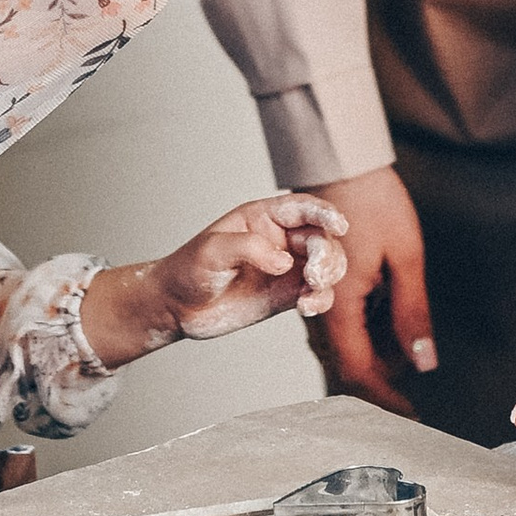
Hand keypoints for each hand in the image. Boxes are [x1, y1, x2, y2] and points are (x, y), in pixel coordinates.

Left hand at [158, 194, 348, 341]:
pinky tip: (306, 307)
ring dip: (329, 276)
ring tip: (311, 290)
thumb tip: (285, 263)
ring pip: (328, 265)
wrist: (178, 306)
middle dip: (326, 254)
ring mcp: (287, 267)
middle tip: (314, 274)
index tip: (338, 225)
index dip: (324, 213)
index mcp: (263, 217)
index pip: (303, 208)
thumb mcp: (212, 251)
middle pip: (322, 238)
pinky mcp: (288, 294)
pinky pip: (318, 294)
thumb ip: (249, 248)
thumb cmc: (190, 269)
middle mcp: (281, 239)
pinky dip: (321, 300)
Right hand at [301, 162, 435, 415]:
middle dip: (385, 375)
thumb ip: (412, 314)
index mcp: (337, 304)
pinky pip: (342, 320)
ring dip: (378, 350)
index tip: (410, 413)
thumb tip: (423, 363)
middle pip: (349, 361)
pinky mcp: (321, 283)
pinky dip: (369, 327)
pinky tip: (390, 312)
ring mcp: (317, 295)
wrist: (340, 163)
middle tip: (417, 371)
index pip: (357, 371)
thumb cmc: (372, 202)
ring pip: (346, 342)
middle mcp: (320, 306)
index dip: (384, 398)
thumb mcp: (404, 258)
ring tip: (408, 337)